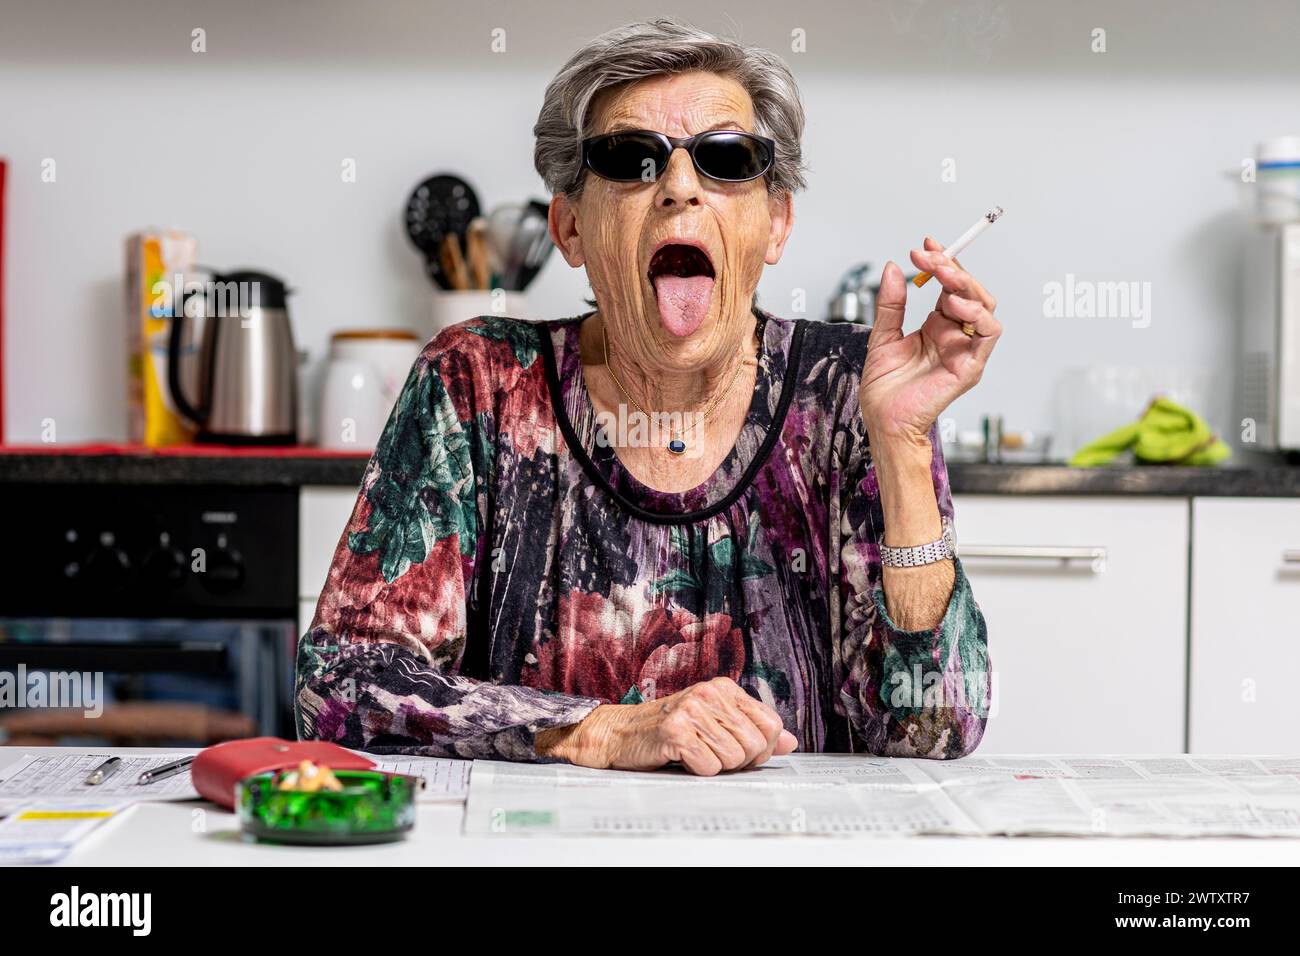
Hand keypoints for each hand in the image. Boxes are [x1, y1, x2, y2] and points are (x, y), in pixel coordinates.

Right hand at [536, 677, 797, 774]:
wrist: (620, 732)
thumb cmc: (668, 729)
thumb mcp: (713, 723)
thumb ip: (751, 729)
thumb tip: (789, 741)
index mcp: (724, 688)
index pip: (771, 724)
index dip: (762, 748)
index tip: (741, 751)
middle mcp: (710, 693)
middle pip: (755, 745)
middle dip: (738, 761)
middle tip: (711, 753)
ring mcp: (692, 710)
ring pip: (734, 758)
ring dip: (715, 766)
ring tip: (694, 753)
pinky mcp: (675, 731)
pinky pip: (709, 767)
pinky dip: (698, 771)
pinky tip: (682, 758)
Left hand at [859, 238, 1001, 445]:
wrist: (884, 421)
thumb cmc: (885, 388)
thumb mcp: (883, 336)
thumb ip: (890, 304)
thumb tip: (893, 268)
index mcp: (937, 326)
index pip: (950, 286)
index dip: (944, 262)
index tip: (926, 245)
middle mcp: (955, 335)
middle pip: (970, 291)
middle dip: (953, 267)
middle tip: (929, 255)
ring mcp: (965, 349)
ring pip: (985, 307)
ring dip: (967, 285)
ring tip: (943, 275)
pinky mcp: (970, 366)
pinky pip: (988, 333)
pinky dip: (977, 314)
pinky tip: (954, 305)